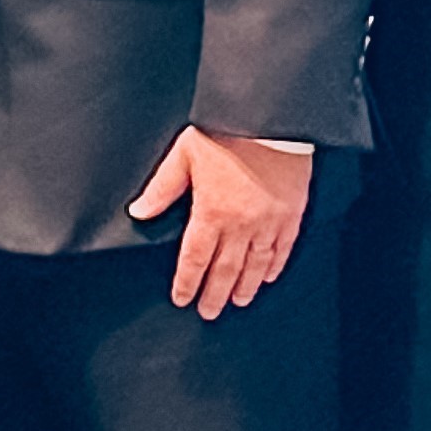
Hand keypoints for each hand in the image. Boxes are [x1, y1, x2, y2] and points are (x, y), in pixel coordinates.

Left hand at [128, 126, 312, 319]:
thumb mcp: (184, 155)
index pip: (194, 259)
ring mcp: (268, 222)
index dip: (187, 282)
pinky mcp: (291, 214)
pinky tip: (267, 276)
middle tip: (209, 312)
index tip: (183, 298)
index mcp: (211, 212)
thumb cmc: (225, 131)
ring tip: (237, 301)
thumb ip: (162, 188)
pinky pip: (282, 248)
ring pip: (255, 264)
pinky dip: (274, 265)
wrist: (268, 118)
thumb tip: (139, 211)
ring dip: (244, 286)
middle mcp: (240, 224)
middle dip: (215, 294)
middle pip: (224, 269)